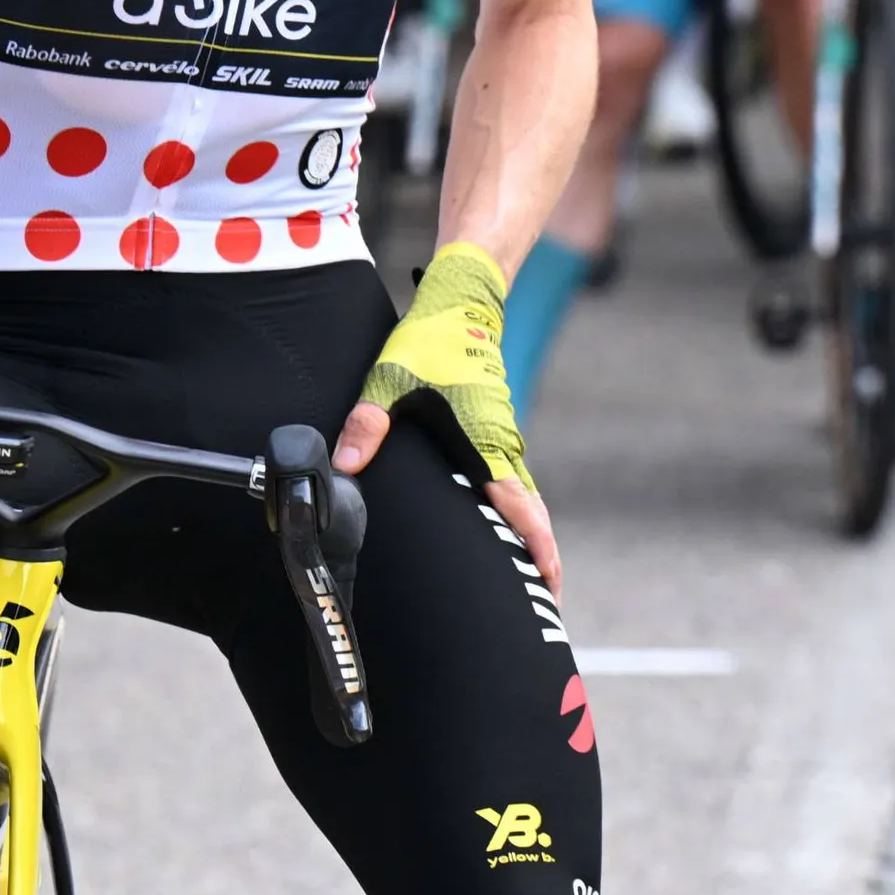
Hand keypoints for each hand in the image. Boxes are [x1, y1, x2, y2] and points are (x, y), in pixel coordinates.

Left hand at [337, 243, 560, 597]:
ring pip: (525, 497)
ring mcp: (502, 435)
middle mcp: (501, 443)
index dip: (536, 547)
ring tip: (530, 572)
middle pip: (532, 512)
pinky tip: (504, 524)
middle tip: (547, 597)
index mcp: (483, 440)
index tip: (550, 583)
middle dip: (541, 555)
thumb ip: (367, 424)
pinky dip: (518, 509)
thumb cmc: (431, 338)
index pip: (519, 507)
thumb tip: (344, 464)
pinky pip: (513, 479)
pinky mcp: (494, 428)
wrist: (464, 297)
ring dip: (531, 533)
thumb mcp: (390, 379)